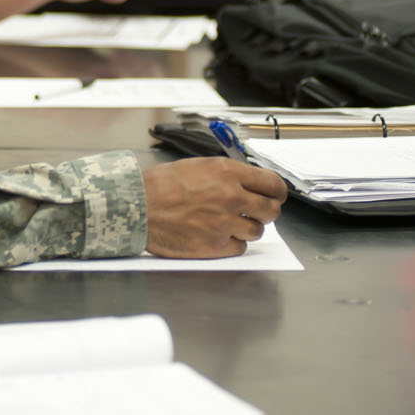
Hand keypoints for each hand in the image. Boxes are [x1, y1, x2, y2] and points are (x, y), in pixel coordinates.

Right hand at [142, 157, 287, 257]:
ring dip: (247, 227)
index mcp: (227, 173)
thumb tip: (249, 184)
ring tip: (228, 223)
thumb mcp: (197, 166)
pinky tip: (217, 235)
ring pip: (257, 231)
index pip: (272, 184)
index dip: (278, 191)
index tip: (275, 195)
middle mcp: (231, 197)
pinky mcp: (215, 246)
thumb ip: (227, 175)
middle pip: (271, 210)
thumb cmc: (160, 186)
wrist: (136, 207)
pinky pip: (240, 248)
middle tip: (256, 211)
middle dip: (266, 211)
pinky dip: (232, 243)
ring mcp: (224, 224)